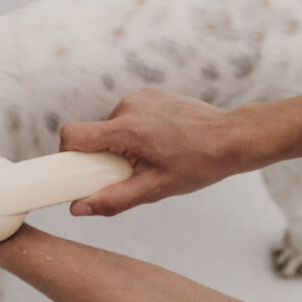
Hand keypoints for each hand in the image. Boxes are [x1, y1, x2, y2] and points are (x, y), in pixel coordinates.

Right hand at [59, 87, 246, 215]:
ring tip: (151, 154)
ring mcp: (140, 96)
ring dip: (121, 141)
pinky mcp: (150, 93)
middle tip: (131, 169)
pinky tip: (159, 139)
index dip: (69, 154)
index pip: (73, 135)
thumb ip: (113, 199)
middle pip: (93, 133)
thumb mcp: (155, 189)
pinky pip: (127, 114)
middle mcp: (128, 106)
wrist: (233, 138)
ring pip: (111, 125)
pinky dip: (134, 128)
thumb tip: (77, 208)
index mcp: (126, 129)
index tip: (80, 170)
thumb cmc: (198, 165)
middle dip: (104, 154)